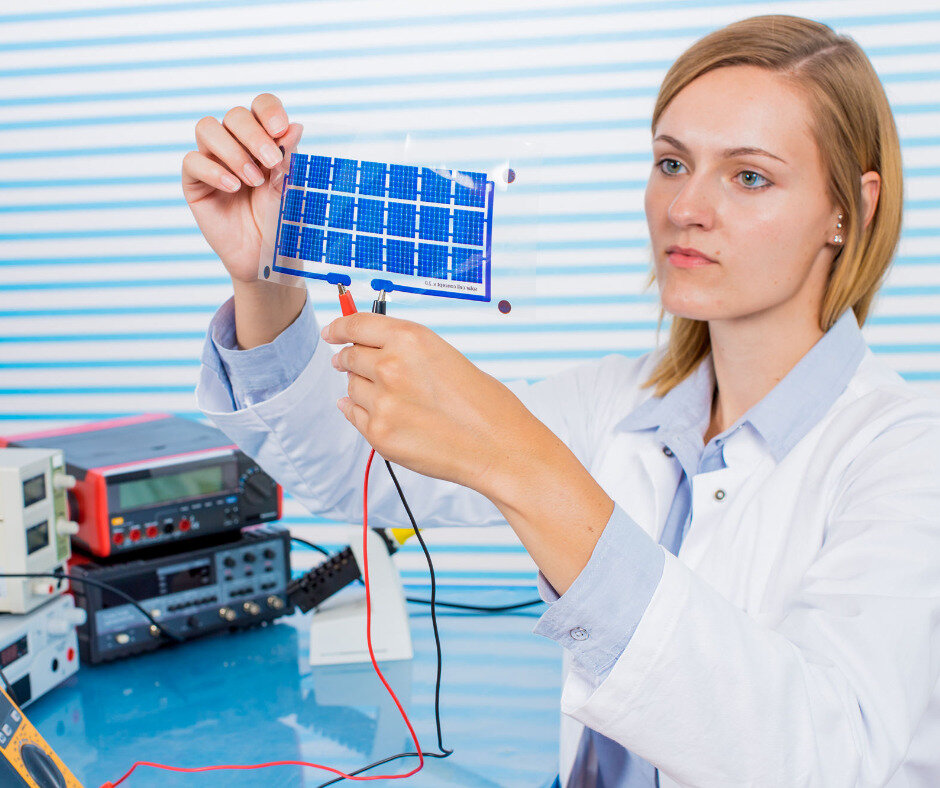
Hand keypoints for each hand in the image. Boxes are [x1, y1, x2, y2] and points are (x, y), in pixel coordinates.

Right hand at [182, 93, 302, 282]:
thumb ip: (290, 160)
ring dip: (233, 151)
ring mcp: (213, 161)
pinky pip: (192, 161)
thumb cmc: (280, 223)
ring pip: (208, 129)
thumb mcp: (290, 191)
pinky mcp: (195, 182)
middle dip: (254, 135)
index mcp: (264, 140)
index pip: (260, 107)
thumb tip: (295, 127)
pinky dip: (214, 171)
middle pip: (235, 116)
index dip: (268, 110)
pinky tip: (233, 188)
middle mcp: (236, 145)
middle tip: (271, 162)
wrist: (265, 257)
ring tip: (253, 181)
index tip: (281, 129)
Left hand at [321, 313, 540, 496]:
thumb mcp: (445, 357)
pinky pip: (355, 416)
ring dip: (363, 389)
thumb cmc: (484, 403)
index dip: (338, 327)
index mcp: (410, 339)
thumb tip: (369, 354)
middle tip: (352, 364)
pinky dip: (362, 413)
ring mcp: (382, 402)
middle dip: (349, 360)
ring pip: (351, 388)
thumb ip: (405, 351)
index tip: (331, 332)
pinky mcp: (379, 434)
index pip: (356, 325)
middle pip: (349, 356)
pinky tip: (384, 415)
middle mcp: (391, 366)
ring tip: (395, 400)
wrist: (499, 447)